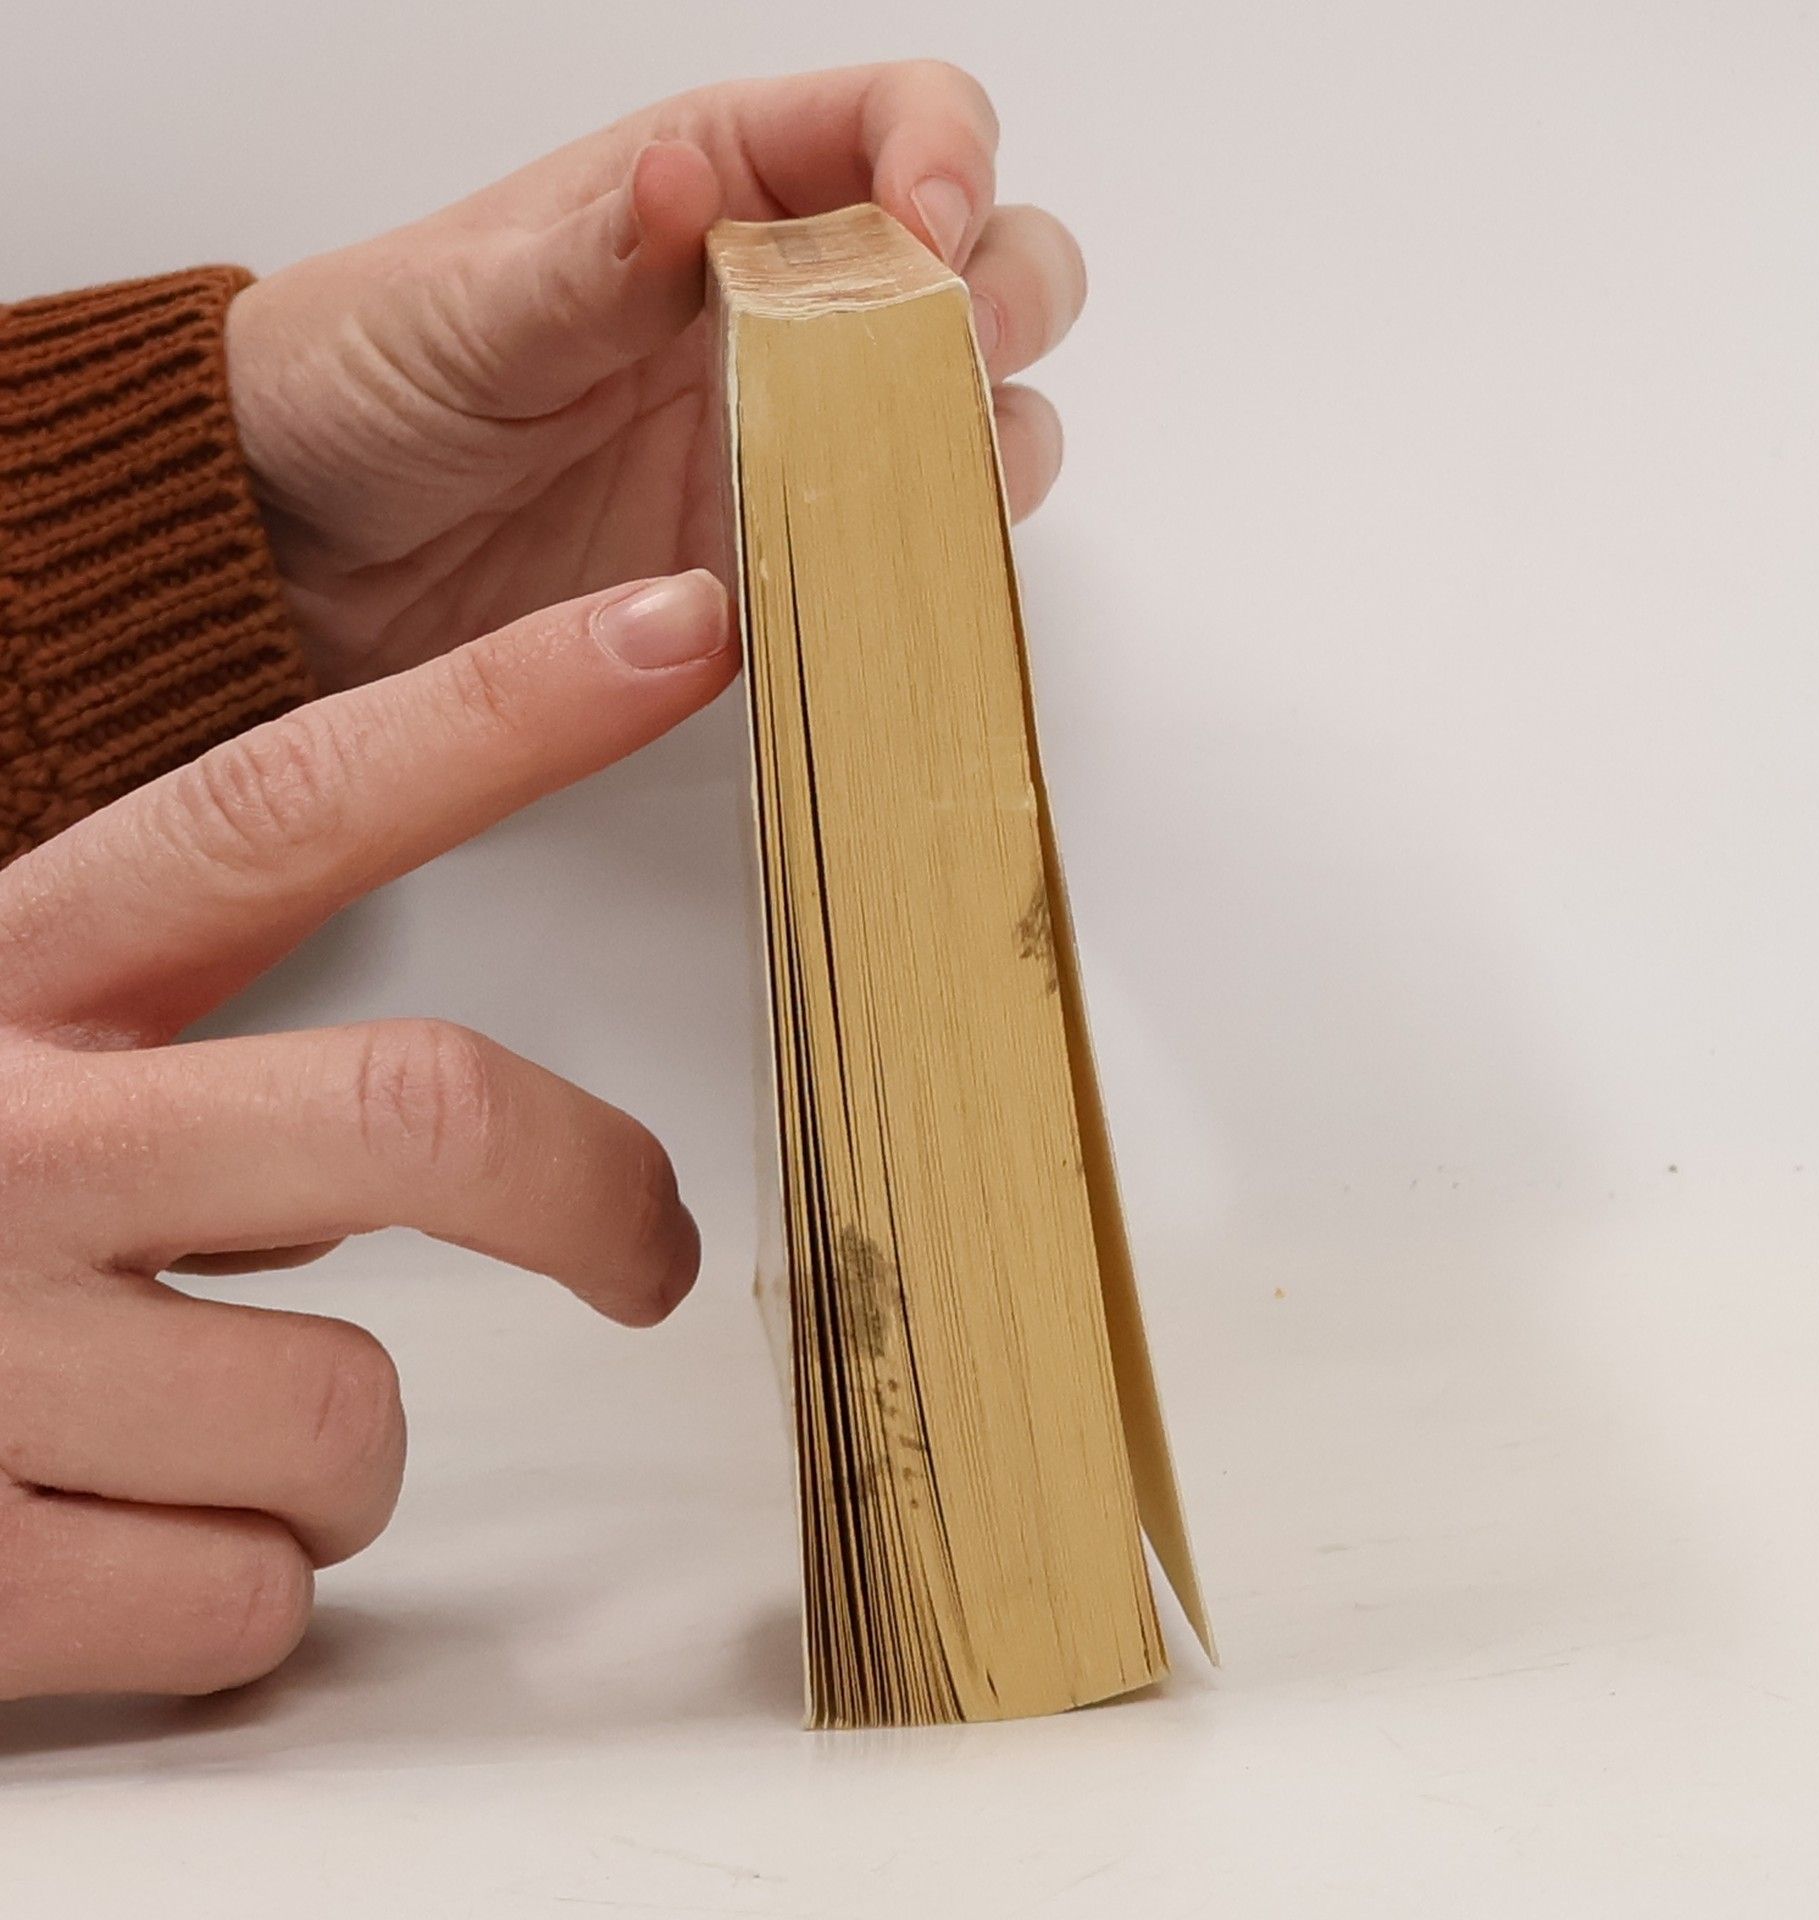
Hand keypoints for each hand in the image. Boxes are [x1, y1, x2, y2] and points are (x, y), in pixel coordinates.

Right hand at [0, 570, 734, 1698]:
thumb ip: (170, 1060)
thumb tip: (412, 1144)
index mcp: (8, 981)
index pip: (287, 806)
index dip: (502, 712)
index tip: (675, 633)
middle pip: (416, 1117)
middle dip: (589, 1193)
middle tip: (646, 1250)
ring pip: (350, 1421)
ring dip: (328, 1463)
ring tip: (183, 1445)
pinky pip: (246, 1603)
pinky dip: (224, 1596)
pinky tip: (92, 1551)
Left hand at [227, 60, 1085, 691]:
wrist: (308, 551)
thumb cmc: (368, 380)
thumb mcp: (464, 306)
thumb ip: (592, 256)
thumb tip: (685, 180)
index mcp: (720, 189)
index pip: (891, 126)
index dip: (944, 157)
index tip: (927, 231)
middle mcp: (787, 309)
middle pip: (987, 263)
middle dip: (1002, 299)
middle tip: (946, 359)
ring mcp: (800, 440)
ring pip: (978, 412)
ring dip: (987, 437)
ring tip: (923, 473)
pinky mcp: (786, 559)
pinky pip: (910, 551)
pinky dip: (933, 559)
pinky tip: (893, 568)